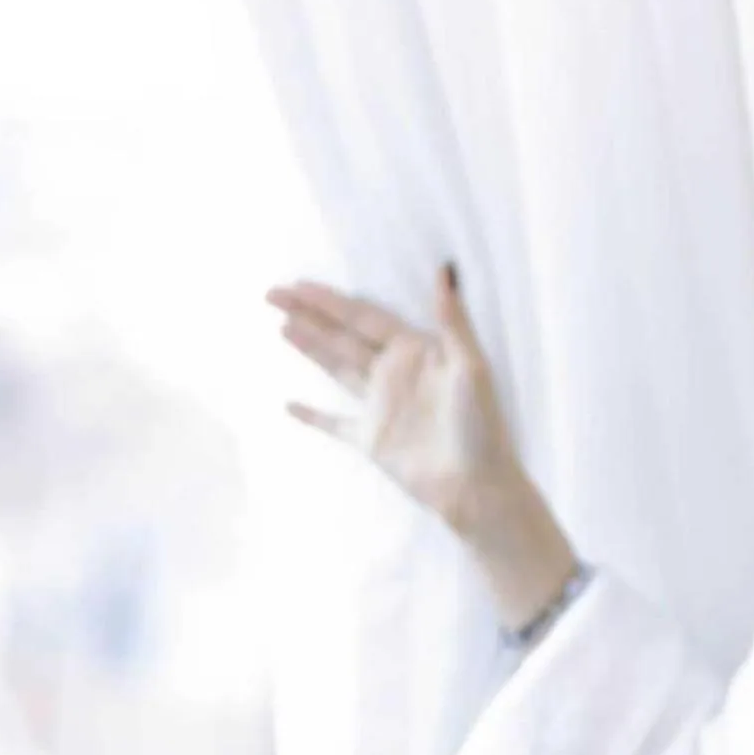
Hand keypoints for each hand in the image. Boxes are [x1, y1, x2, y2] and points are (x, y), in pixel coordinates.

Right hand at [266, 263, 524, 532]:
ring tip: (281, 326)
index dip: (332, 300)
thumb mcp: (471, 366)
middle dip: (309, 315)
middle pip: (343, 336)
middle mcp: (394, 373)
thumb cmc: (480, 425)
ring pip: (336, 368)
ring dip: (309, 347)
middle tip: (273, 294)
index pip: (365, 316)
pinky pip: (335, 424)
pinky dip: (313, 416)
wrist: (476, 486)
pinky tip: (289, 405)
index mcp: (416, 351)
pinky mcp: (371, 440)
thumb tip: (445, 268)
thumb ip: (453, 319)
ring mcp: (380, 406)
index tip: (300, 284)